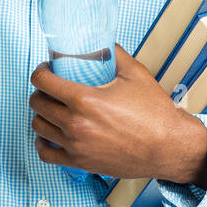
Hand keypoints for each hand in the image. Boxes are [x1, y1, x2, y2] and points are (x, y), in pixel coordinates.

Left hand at [29, 43, 206, 183]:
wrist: (168, 147)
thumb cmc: (155, 114)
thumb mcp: (135, 74)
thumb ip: (114, 54)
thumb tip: (102, 43)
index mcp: (85, 99)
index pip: (43, 81)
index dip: (41, 71)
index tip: (46, 70)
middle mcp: (75, 124)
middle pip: (37, 103)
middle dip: (40, 91)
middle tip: (51, 88)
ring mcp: (75, 145)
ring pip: (39, 127)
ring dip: (41, 115)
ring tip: (52, 109)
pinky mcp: (79, 162)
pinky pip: (46, 154)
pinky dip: (42, 143)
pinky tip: (49, 136)